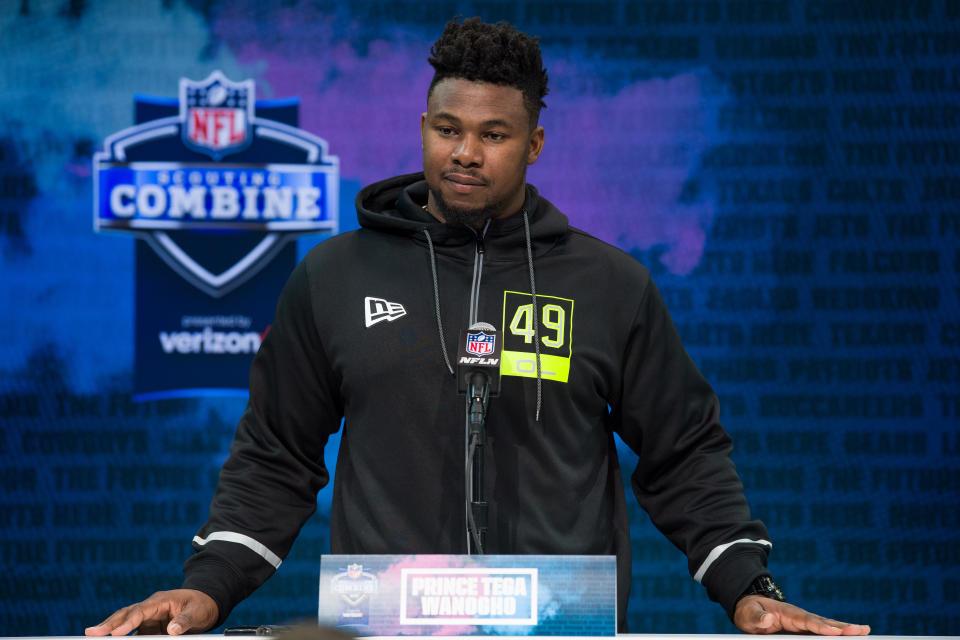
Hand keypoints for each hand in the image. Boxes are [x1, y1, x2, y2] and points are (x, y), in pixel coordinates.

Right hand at [85, 589, 217, 635]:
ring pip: (125, 623)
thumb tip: (172, 630)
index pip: (140, 611)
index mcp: (161, 600)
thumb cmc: (201, 605)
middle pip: (126, 614)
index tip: (116, 633)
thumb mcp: (197, 612)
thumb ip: (185, 620)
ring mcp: (148, 618)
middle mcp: (150, 608)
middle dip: (108, 624)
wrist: (207, 605)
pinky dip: (122, 638)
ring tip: (93, 636)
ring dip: (110, 630)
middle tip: (90, 633)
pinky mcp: (149, 628)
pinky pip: (133, 634)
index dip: (128, 622)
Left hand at [734, 595, 869, 634]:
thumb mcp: (748, 614)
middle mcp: (799, 616)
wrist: (749, 607)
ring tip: (865, 632)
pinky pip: (823, 632)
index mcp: (787, 613)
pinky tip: (851, 636)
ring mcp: (803, 622)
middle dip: (842, 627)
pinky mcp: (804, 629)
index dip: (820, 627)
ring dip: (845, 630)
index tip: (835, 632)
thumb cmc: (749, 611)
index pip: (806, 621)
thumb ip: (758, 618)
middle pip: (823, 622)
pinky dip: (838, 634)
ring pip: (827, 626)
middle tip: (863, 630)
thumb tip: (768, 620)